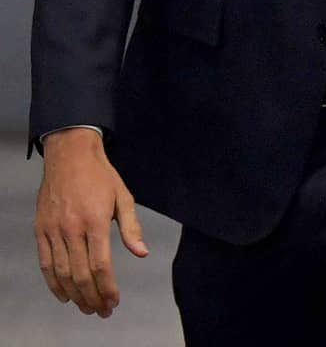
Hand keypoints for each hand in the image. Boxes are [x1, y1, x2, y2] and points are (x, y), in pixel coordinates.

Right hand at [34, 129, 149, 318]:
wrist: (70, 156)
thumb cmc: (101, 175)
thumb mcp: (123, 196)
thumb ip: (131, 227)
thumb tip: (142, 253)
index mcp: (96, 221)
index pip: (101, 265)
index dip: (108, 288)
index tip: (114, 301)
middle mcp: (73, 229)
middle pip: (81, 275)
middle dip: (92, 298)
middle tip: (101, 311)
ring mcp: (54, 230)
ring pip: (62, 274)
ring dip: (74, 295)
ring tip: (86, 307)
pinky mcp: (41, 230)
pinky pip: (45, 263)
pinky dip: (53, 283)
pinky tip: (64, 294)